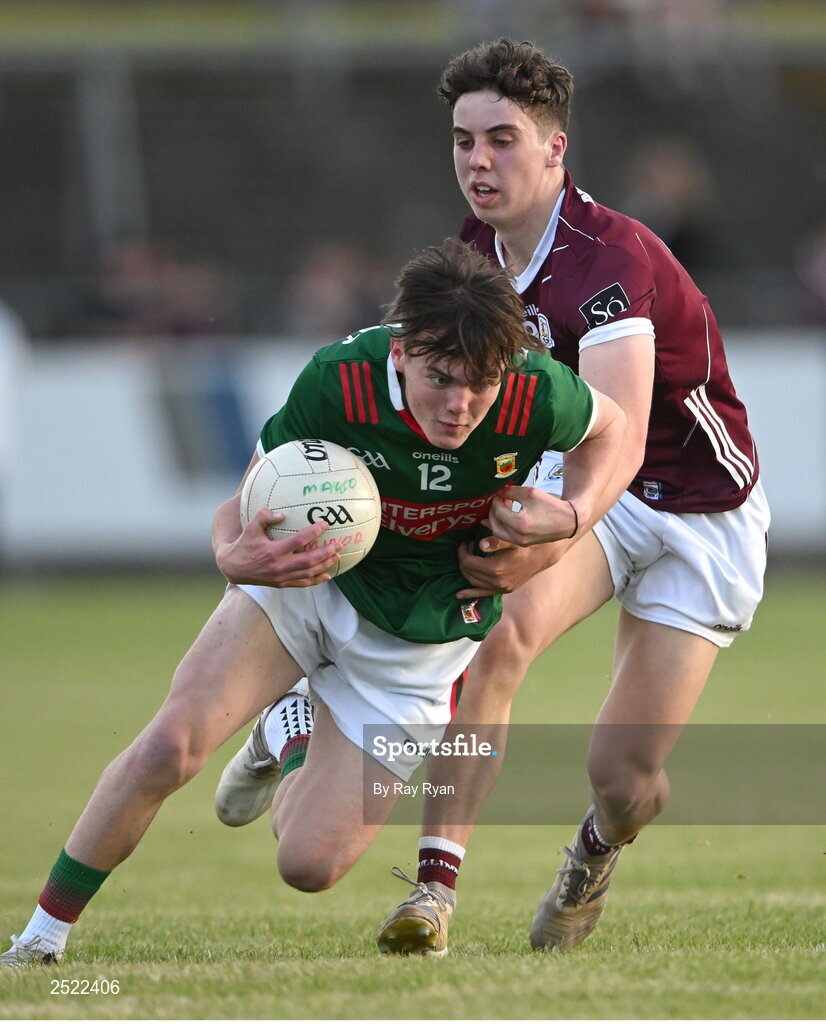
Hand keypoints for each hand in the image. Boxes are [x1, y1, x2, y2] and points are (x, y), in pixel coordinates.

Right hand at [216, 508, 342, 587]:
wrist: (233, 568)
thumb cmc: (243, 545)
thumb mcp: (250, 528)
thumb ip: (264, 517)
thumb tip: (282, 514)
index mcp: (272, 551)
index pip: (298, 541)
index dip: (313, 532)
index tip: (325, 524)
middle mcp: (279, 566)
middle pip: (309, 560)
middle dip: (326, 552)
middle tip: (339, 544)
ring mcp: (282, 577)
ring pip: (308, 573)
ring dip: (324, 565)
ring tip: (337, 556)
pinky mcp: (282, 584)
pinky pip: (302, 583)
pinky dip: (316, 580)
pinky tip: (327, 575)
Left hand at [456, 538, 559, 597]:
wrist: (542, 556)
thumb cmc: (526, 545)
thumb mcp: (512, 540)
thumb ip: (495, 541)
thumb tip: (480, 544)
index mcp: (496, 569)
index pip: (469, 562)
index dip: (463, 552)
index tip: (465, 542)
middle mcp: (497, 582)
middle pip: (469, 572)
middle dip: (464, 559)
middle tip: (467, 546)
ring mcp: (500, 589)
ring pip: (473, 582)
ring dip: (466, 570)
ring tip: (468, 557)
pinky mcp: (503, 591)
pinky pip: (483, 594)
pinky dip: (470, 593)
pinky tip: (459, 594)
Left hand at [487, 485, 577, 546]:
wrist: (568, 521)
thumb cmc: (550, 505)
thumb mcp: (530, 493)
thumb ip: (511, 491)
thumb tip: (498, 492)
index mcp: (520, 523)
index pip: (498, 511)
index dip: (496, 501)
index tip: (499, 493)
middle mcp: (519, 536)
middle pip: (495, 525)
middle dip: (492, 511)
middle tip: (497, 501)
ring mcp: (521, 543)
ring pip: (498, 533)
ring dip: (495, 520)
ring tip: (499, 508)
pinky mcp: (523, 544)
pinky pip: (506, 537)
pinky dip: (501, 527)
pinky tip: (501, 519)